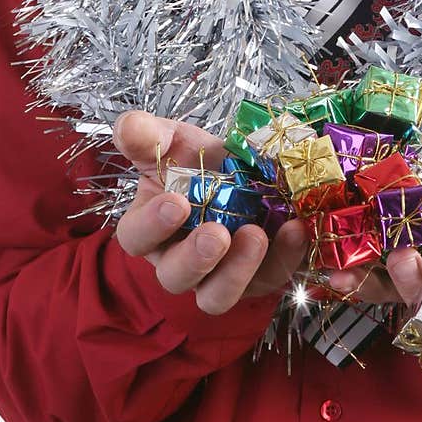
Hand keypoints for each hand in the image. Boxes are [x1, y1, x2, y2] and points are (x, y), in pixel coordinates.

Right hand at [112, 110, 308, 313]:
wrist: (247, 167)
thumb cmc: (200, 161)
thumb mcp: (175, 140)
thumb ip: (149, 135)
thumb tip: (127, 125)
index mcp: (151, 228)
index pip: (136, 238)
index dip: (152, 226)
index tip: (176, 202)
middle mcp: (179, 260)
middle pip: (175, 277)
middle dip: (196, 258)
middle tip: (216, 233)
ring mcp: (219, 275)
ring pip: (216, 296)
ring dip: (236, 272)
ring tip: (255, 235)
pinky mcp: (259, 278)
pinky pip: (268, 280)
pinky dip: (284, 257)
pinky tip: (294, 229)